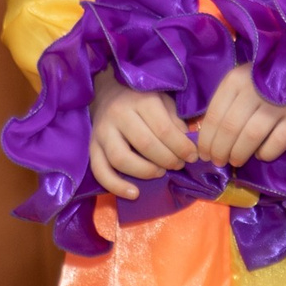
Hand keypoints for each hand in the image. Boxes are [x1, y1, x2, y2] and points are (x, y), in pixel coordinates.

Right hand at [88, 70, 196, 200]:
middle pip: (145, 144)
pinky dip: (116, 186)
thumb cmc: (141, 99)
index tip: (192, 156)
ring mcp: (102, 131)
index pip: (163, 129)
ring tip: (160, 173)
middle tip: (178, 165)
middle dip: (167, 159)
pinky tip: (134, 194)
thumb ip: (175, 120)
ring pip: (121, 159)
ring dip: (145, 172)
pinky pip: (100, 171)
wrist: (108, 91)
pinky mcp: (92, 146)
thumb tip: (188, 145)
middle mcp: (119, 114)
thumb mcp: (163, 100)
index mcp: (140, 101)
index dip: (181, 146)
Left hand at [197, 66, 285, 167]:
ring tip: (235, 161)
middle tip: (218, 162)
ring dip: (239, 154)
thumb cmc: (265, 84)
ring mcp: (278, 103)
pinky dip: (265, 153)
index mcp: (235, 80)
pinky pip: (277, 143)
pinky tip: (261, 154)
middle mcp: (255, 89)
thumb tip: (206, 140)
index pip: (214, 115)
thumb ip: (224, 106)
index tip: (204, 154)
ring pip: (251, 136)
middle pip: (230, 128)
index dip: (206, 140)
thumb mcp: (240, 85)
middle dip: (220, 150)